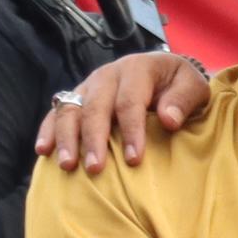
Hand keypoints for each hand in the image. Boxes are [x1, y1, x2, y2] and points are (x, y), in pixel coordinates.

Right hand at [39, 50, 208, 170]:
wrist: (164, 71)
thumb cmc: (179, 85)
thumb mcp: (193, 86)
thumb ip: (183, 100)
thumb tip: (169, 120)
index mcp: (137, 68)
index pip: (130, 101)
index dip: (132, 131)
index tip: (134, 160)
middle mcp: (108, 75)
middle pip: (95, 107)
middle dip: (94, 139)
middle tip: (95, 168)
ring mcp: (88, 85)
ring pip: (70, 109)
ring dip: (67, 138)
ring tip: (67, 166)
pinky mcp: (77, 97)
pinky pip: (56, 112)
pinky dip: (48, 130)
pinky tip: (43, 151)